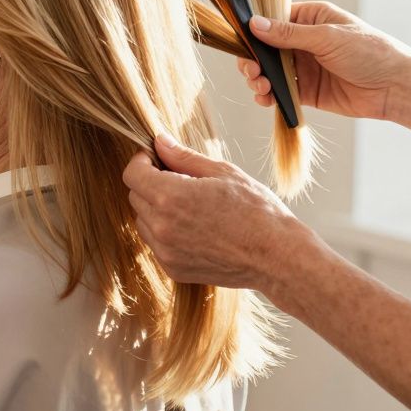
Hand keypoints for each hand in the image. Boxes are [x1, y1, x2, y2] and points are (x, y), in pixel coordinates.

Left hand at [123, 134, 315, 293]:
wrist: (278, 257)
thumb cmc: (257, 211)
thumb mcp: (222, 172)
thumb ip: (183, 157)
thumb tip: (159, 141)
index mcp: (170, 197)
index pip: (132, 174)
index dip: (141, 161)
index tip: (155, 158)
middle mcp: (161, 226)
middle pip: (135, 196)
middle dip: (150, 183)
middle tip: (178, 178)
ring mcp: (165, 251)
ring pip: (143, 221)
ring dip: (156, 209)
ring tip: (190, 205)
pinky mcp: (173, 269)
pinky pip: (156, 243)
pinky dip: (166, 232)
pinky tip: (194, 226)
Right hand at [237, 1, 410, 120]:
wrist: (396, 87)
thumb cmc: (370, 52)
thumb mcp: (327, 37)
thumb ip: (288, 34)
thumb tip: (254, 24)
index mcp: (311, 19)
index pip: (273, 19)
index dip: (255, 31)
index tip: (242, 42)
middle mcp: (304, 41)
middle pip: (265, 48)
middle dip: (253, 60)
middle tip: (252, 71)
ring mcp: (305, 66)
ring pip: (269, 71)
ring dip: (259, 79)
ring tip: (260, 87)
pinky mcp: (307, 90)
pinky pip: (280, 92)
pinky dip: (268, 96)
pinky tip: (266, 99)